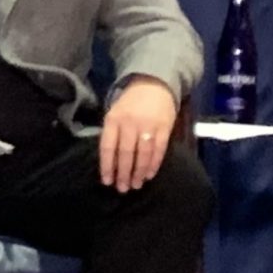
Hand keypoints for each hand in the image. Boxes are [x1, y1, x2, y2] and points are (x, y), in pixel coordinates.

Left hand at [100, 77, 179, 191]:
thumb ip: (112, 134)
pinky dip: (153, 164)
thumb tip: (109, 161)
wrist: (153, 84)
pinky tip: (149, 175)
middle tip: (122, 188)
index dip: (107, 166)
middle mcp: (129, 123)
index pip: (108, 147)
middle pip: (125, 153)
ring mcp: (148, 126)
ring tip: (136, 185)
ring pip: (142, 154)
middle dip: (123, 173)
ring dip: (138, 172)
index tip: (107, 181)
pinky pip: (159, 150)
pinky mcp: (164, 128)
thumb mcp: (114, 113)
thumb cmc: (130, 103)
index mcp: (113, 119)